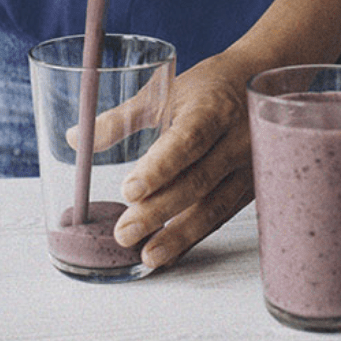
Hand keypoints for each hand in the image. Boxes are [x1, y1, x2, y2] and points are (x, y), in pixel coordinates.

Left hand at [112, 53, 255, 268]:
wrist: (264, 85)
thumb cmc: (209, 87)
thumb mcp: (166, 91)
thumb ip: (121, 118)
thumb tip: (75, 138)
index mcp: (212, 110)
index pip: (187, 141)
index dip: (159, 168)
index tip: (130, 190)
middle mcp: (236, 141)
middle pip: (198, 181)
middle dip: (159, 211)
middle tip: (125, 232)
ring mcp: (248, 168)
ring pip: (213, 207)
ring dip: (179, 236)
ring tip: (147, 256)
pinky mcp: (249, 188)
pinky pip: (221, 217)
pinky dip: (194, 238)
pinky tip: (170, 253)